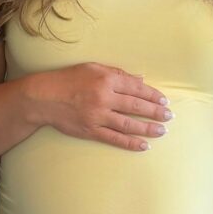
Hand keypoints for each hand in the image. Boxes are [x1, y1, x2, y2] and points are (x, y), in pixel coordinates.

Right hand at [31, 64, 170, 150]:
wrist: (43, 98)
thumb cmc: (68, 79)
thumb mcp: (92, 68)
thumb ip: (117, 73)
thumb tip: (140, 80)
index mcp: (106, 79)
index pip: (136, 88)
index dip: (153, 95)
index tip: (164, 100)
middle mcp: (104, 97)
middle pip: (136, 106)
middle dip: (155, 112)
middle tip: (169, 116)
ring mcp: (97, 116)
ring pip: (128, 124)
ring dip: (148, 128)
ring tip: (162, 131)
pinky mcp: (91, 130)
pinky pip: (114, 138)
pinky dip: (130, 143)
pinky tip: (143, 145)